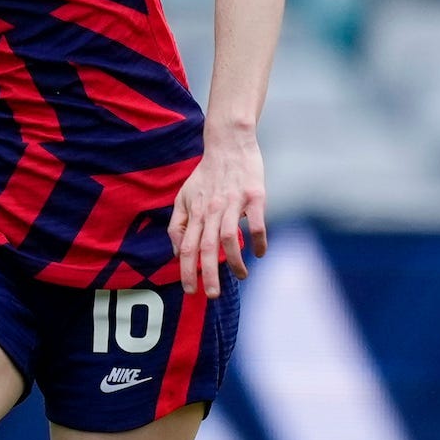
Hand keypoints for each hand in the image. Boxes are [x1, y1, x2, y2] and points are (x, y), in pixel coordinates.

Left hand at [169, 128, 267, 297]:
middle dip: (209, 274)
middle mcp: (211, 209)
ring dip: (236, 261)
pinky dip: (259, 240)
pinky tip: (261, 252)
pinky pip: (256, 223)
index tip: (191, 290)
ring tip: (241, 276)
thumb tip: (177, 252)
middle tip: (212, 295)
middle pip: (207, 247)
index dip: (187, 270)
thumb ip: (178, 223)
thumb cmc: (207, 173)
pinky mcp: (254, 196)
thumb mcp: (184, 196)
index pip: (187, 247)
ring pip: (230, 238)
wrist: (229, 143)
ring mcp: (233, 203)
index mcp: (195, 212)